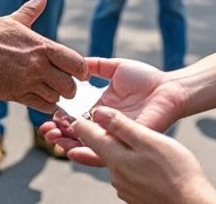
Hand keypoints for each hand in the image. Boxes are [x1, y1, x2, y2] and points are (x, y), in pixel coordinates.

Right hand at [0, 0, 86, 112]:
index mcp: (41, 46)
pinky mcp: (18, 95)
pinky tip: (40, 97)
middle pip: (69, 84)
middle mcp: (38, 65)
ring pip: (56, 97)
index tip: (78, 72)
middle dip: (70, 87)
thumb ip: (33, 8)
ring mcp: (28, 82)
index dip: (81, 70)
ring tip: (49, 89)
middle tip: (64, 84)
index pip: (75, 62)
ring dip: (56, 95)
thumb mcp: (14, 20)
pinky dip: (46, 104)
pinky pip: (43, 106)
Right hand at [39, 57, 185, 166]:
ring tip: (54, 141)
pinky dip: (86, 153)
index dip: (60, 118)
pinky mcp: (123, 142)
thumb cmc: (146, 78)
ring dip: (67, 145)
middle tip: (46, 132)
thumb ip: (96, 66)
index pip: (75, 116)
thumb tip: (76, 64)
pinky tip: (73, 149)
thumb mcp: (115, 68)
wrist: (169, 89)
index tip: (49, 115)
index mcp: (100, 107)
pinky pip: (103, 153)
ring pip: (86, 145)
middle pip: (76, 134)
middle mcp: (104, 123)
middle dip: (58, 134)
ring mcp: (113, 134)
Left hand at [71, 107, 215, 203]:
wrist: (192, 203)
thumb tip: (98, 113)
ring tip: (117, 137)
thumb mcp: (149, 140)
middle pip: (97, 149)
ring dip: (112, 149)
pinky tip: (139, 159)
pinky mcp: (135, 194)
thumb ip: (122, 126)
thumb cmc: (176, 171)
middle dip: (90, 136)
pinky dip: (126, 162)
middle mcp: (115, 174)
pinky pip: (125, 173)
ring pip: (113, 161)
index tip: (67, 111)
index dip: (77, 120)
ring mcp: (125, 186)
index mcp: (115, 157)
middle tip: (79, 123)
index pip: (87, 135)